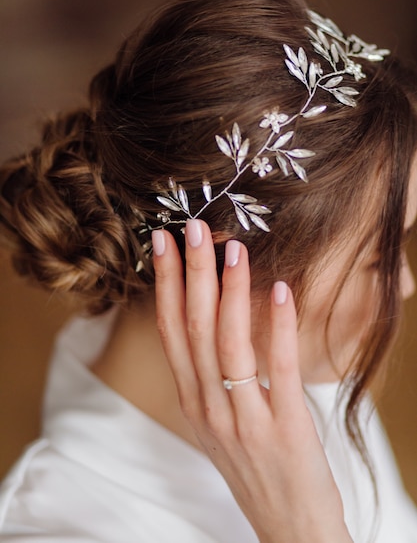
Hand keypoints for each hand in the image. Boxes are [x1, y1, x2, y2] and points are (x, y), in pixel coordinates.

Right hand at [152, 220, 351, 542]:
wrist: (288, 525)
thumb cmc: (255, 466)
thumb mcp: (218, 420)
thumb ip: (210, 374)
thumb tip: (213, 316)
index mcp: (192, 400)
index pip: (170, 331)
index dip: (164, 284)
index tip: (162, 242)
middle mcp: (208, 407)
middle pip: (194, 328)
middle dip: (192, 273)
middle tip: (194, 228)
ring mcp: (244, 419)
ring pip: (228, 344)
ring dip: (230, 292)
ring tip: (234, 249)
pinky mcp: (284, 428)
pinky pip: (279, 368)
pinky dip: (279, 326)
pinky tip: (282, 290)